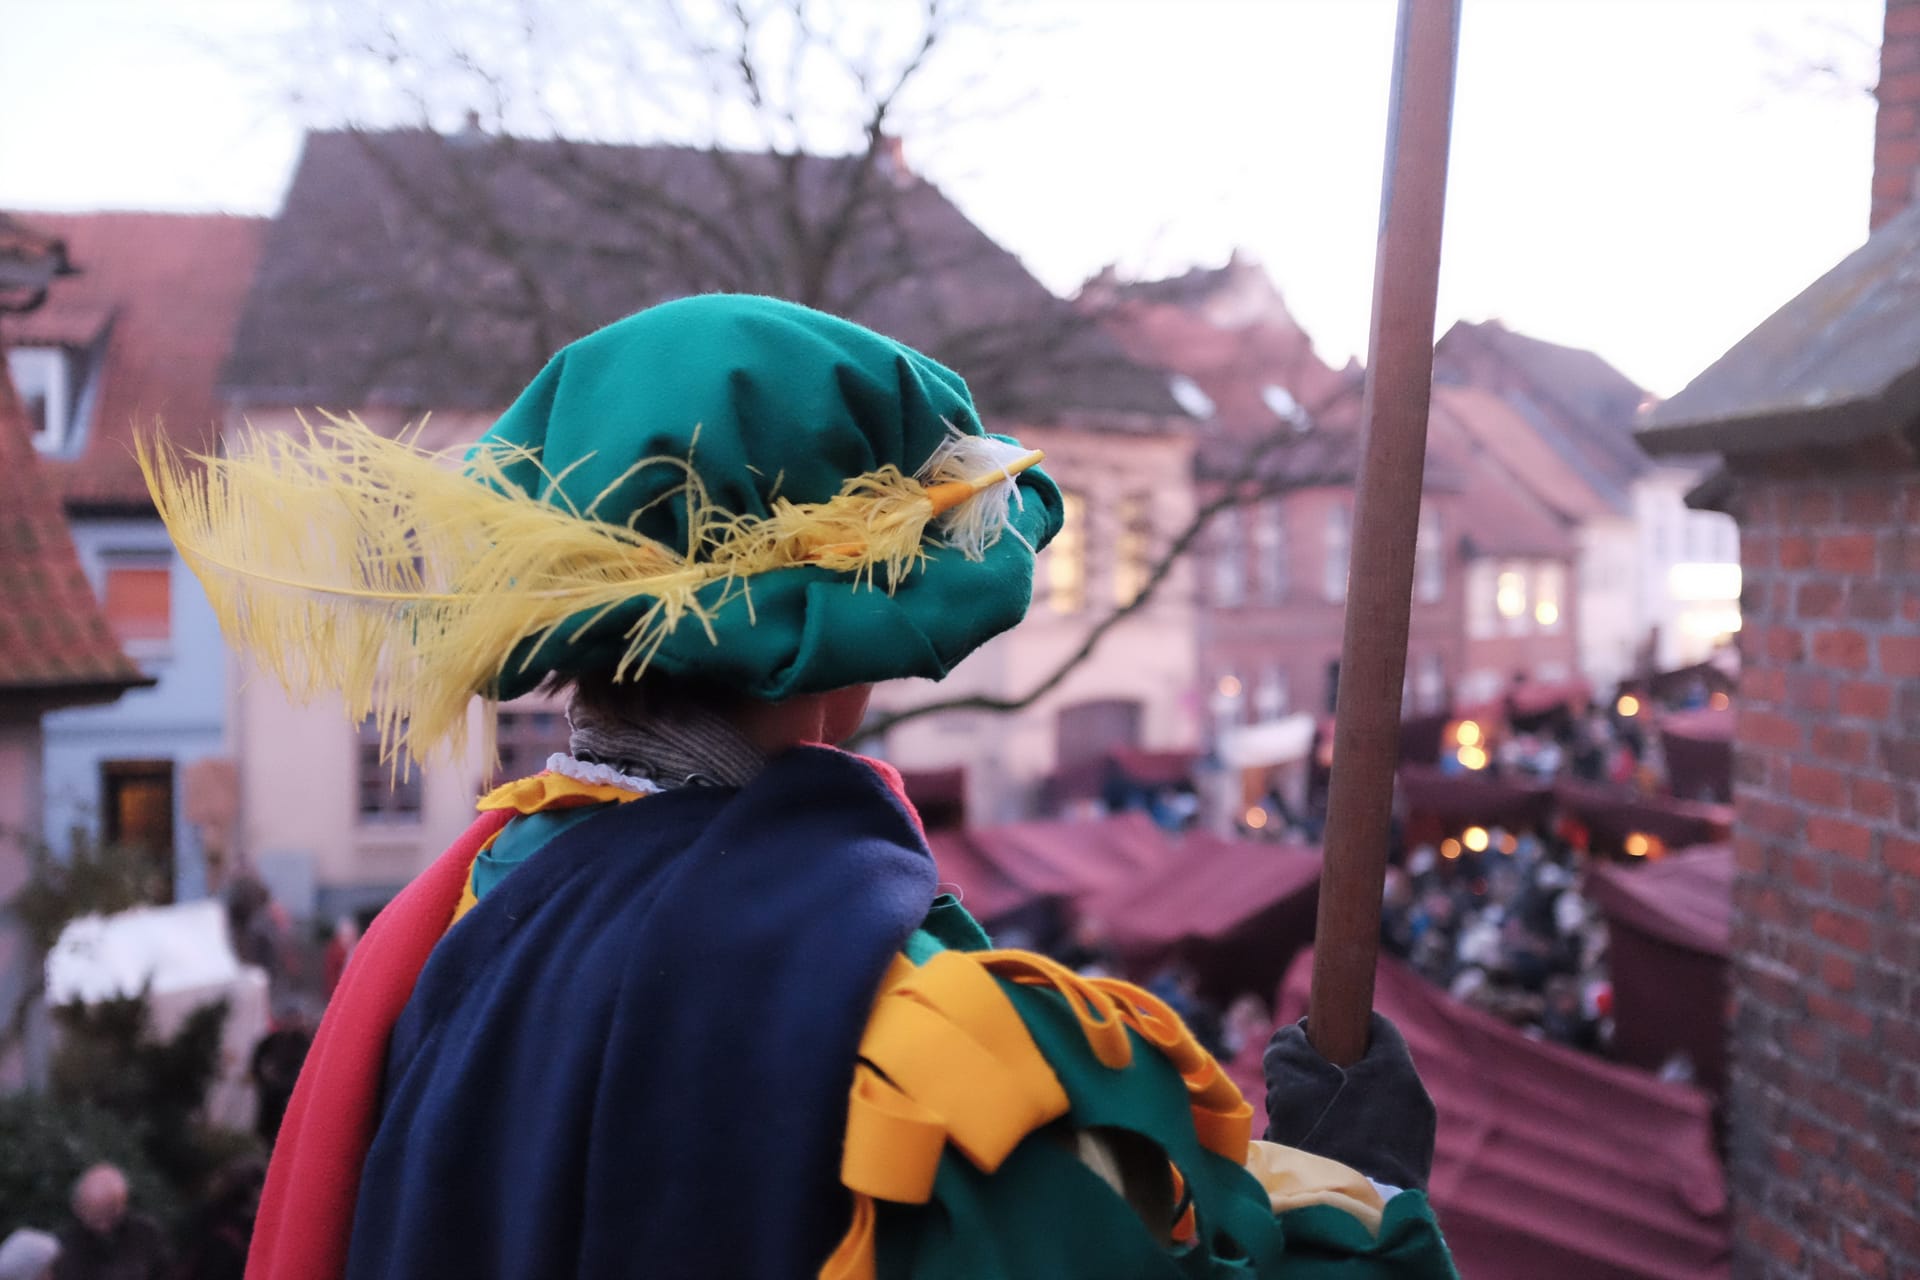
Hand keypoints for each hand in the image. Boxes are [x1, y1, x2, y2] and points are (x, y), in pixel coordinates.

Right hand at [1262, 1012, 1435, 1191]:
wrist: (1352, 1217)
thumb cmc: (1322, 1139)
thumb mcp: (1290, 1078)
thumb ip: (1288, 1046)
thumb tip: (1294, 1040)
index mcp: (1396, 1070)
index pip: (1376, 1024)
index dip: (1340, 1021)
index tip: (1313, 1036)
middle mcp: (1418, 1100)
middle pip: (1369, 1070)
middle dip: (1329, 1077)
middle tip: (1297, 1095)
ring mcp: (1419, 1140)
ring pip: (1371, 1108)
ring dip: (1336, 1113)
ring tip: (1305, 1137)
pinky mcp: (1413, 1173)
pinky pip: (1378, 1142)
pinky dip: (1351, 1143)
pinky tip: (1323, 1163)